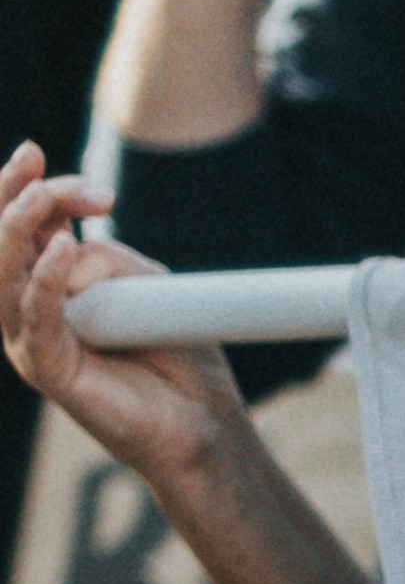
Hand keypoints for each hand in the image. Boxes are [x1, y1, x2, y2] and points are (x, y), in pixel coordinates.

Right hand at [0, 150, 242, 489]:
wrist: (205, 424)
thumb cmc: (180, 357)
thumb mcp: (146, 289)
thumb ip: (108, 261)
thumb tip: (67, 247)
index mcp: (52, 283)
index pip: (26, 225)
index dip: (31, 187)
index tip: (53, 159)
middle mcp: (31, 308)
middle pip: (3, 240)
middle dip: (16, 193)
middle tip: (37, 159)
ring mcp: (33, 338)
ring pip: (2, 273)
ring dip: (17, 227)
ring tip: (42, 196)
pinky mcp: (48, 368)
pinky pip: (35, 318)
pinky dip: (44, 282)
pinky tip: (61, 251)